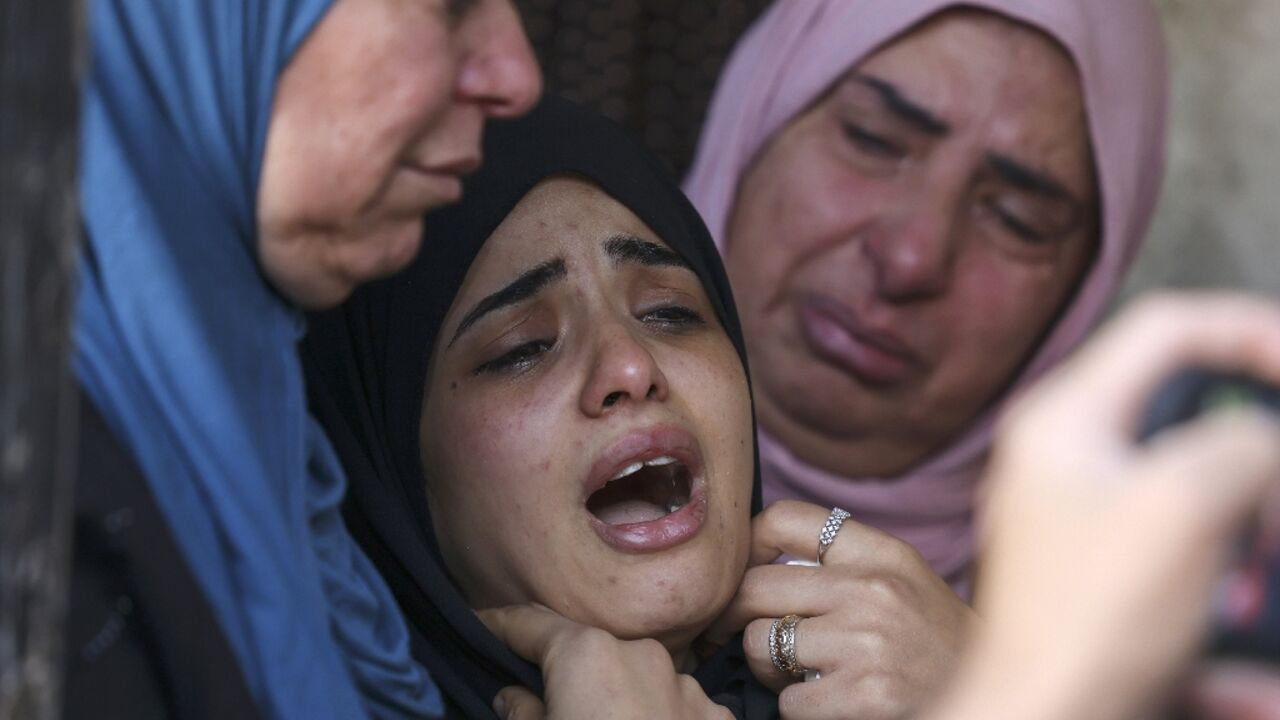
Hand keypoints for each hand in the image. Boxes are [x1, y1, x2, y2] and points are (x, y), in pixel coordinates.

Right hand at [479, 603, 732, 719]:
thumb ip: (521, 716)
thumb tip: (514, 696)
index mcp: (588, 653)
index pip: (530, 623)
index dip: (499, 626)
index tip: (479, 629)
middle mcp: (643, 655)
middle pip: (589, 653)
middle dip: (563, 673)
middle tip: (542, 698)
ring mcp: (689, 689)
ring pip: (637, 680)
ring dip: (614, 699)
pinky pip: (676, 711)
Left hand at [706, 500, 974, 719]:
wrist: (996, 691)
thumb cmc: (936, 640)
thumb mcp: (902, 578)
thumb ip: (842, 562)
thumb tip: (756, 560)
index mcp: (879, 552)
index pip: (783, 519)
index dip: (747, 545)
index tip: (744, 573)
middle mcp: (873, 589)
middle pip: (754, 587)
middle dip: (738, 618)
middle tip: (743, 635)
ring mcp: (869, 642)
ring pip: (761, 644)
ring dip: (768, 668)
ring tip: (799, 673)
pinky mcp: (867, 695)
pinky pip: (789, 700)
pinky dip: (797, 708)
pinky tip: (827, 702)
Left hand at [929, 293, 1279, 719]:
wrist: (1045, 718)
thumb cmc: (1091, 617)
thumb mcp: (1182, 506)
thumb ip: (1239, 446)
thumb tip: (1262, 440)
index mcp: (1065, 419)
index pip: (1166, 328)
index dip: (1248, 330)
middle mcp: (1066, 456)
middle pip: (1189, 409)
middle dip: (1255, 446)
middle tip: (1276, 505)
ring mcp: (1084, 516)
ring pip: (1199, 484)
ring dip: (1247, 515)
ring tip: (1262, 556)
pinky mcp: (1108, 572)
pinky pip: (1191, 552)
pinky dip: (1229, 582)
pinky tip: (1247, 671)